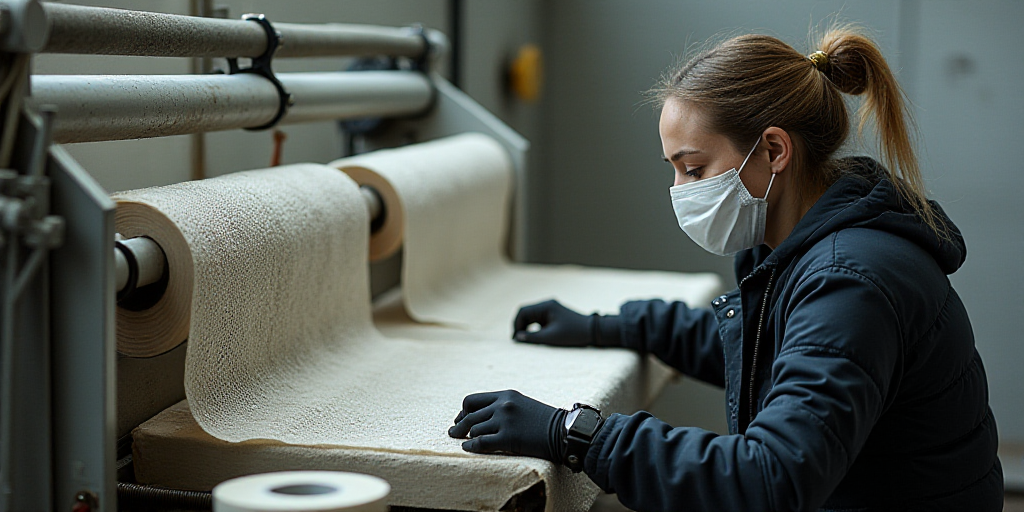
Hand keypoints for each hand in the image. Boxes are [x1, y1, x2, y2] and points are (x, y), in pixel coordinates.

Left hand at [448, 390, 566, 462]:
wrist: (563, 431)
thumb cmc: (543, 421)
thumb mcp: (521, 404)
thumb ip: (501, 406)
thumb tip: (479, 417)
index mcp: (505, 395)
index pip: (472, 400)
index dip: (463, 412)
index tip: (460, 419)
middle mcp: (502, 405)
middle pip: (469, 416)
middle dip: (458, 426)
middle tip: (453, 433)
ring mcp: (505, 421)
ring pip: (474, 430)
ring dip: (467, 438)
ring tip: (464, 442)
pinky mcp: (508, 438)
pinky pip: (480, 443)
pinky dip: (471, 446)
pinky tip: (467, 448)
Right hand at [513, 300, 593, 346]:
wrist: (592, 331)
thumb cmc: (573, 333)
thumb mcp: (550, 337)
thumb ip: (532, 337)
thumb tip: (517, 337)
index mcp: (546, 306)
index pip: (523, 311)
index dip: (516, 324)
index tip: (515, 338)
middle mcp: (546, 304)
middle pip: (525, 313)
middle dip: (519, 326)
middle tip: (517, 340)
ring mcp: (550, 309)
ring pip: (530, 316)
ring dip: (525, 327)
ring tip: (523, 340)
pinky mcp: (553, 315)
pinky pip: (537, 320)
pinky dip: (532, 327)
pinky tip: (532, 337)